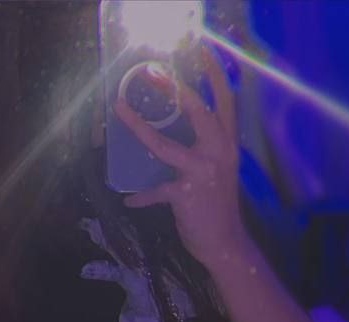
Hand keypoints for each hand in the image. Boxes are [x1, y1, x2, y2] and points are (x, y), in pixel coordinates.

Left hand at [115, 44, 244, 273]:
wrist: (225, 242)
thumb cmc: (218, 205)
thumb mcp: (220, 169)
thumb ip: (206, 148)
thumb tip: (180, 132)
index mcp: (228, 144)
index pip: (226, 101)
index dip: (215, 75)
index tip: (202, 51)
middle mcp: (218, 152)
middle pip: (199, 112)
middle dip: (177, 90)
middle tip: (156, 72)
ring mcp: (201, 173)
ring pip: (165, 146)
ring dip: (139, 128)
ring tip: (121, 112)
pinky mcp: (185, 195)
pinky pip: (156, 192)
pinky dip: (142, 197)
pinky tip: (129, 199)